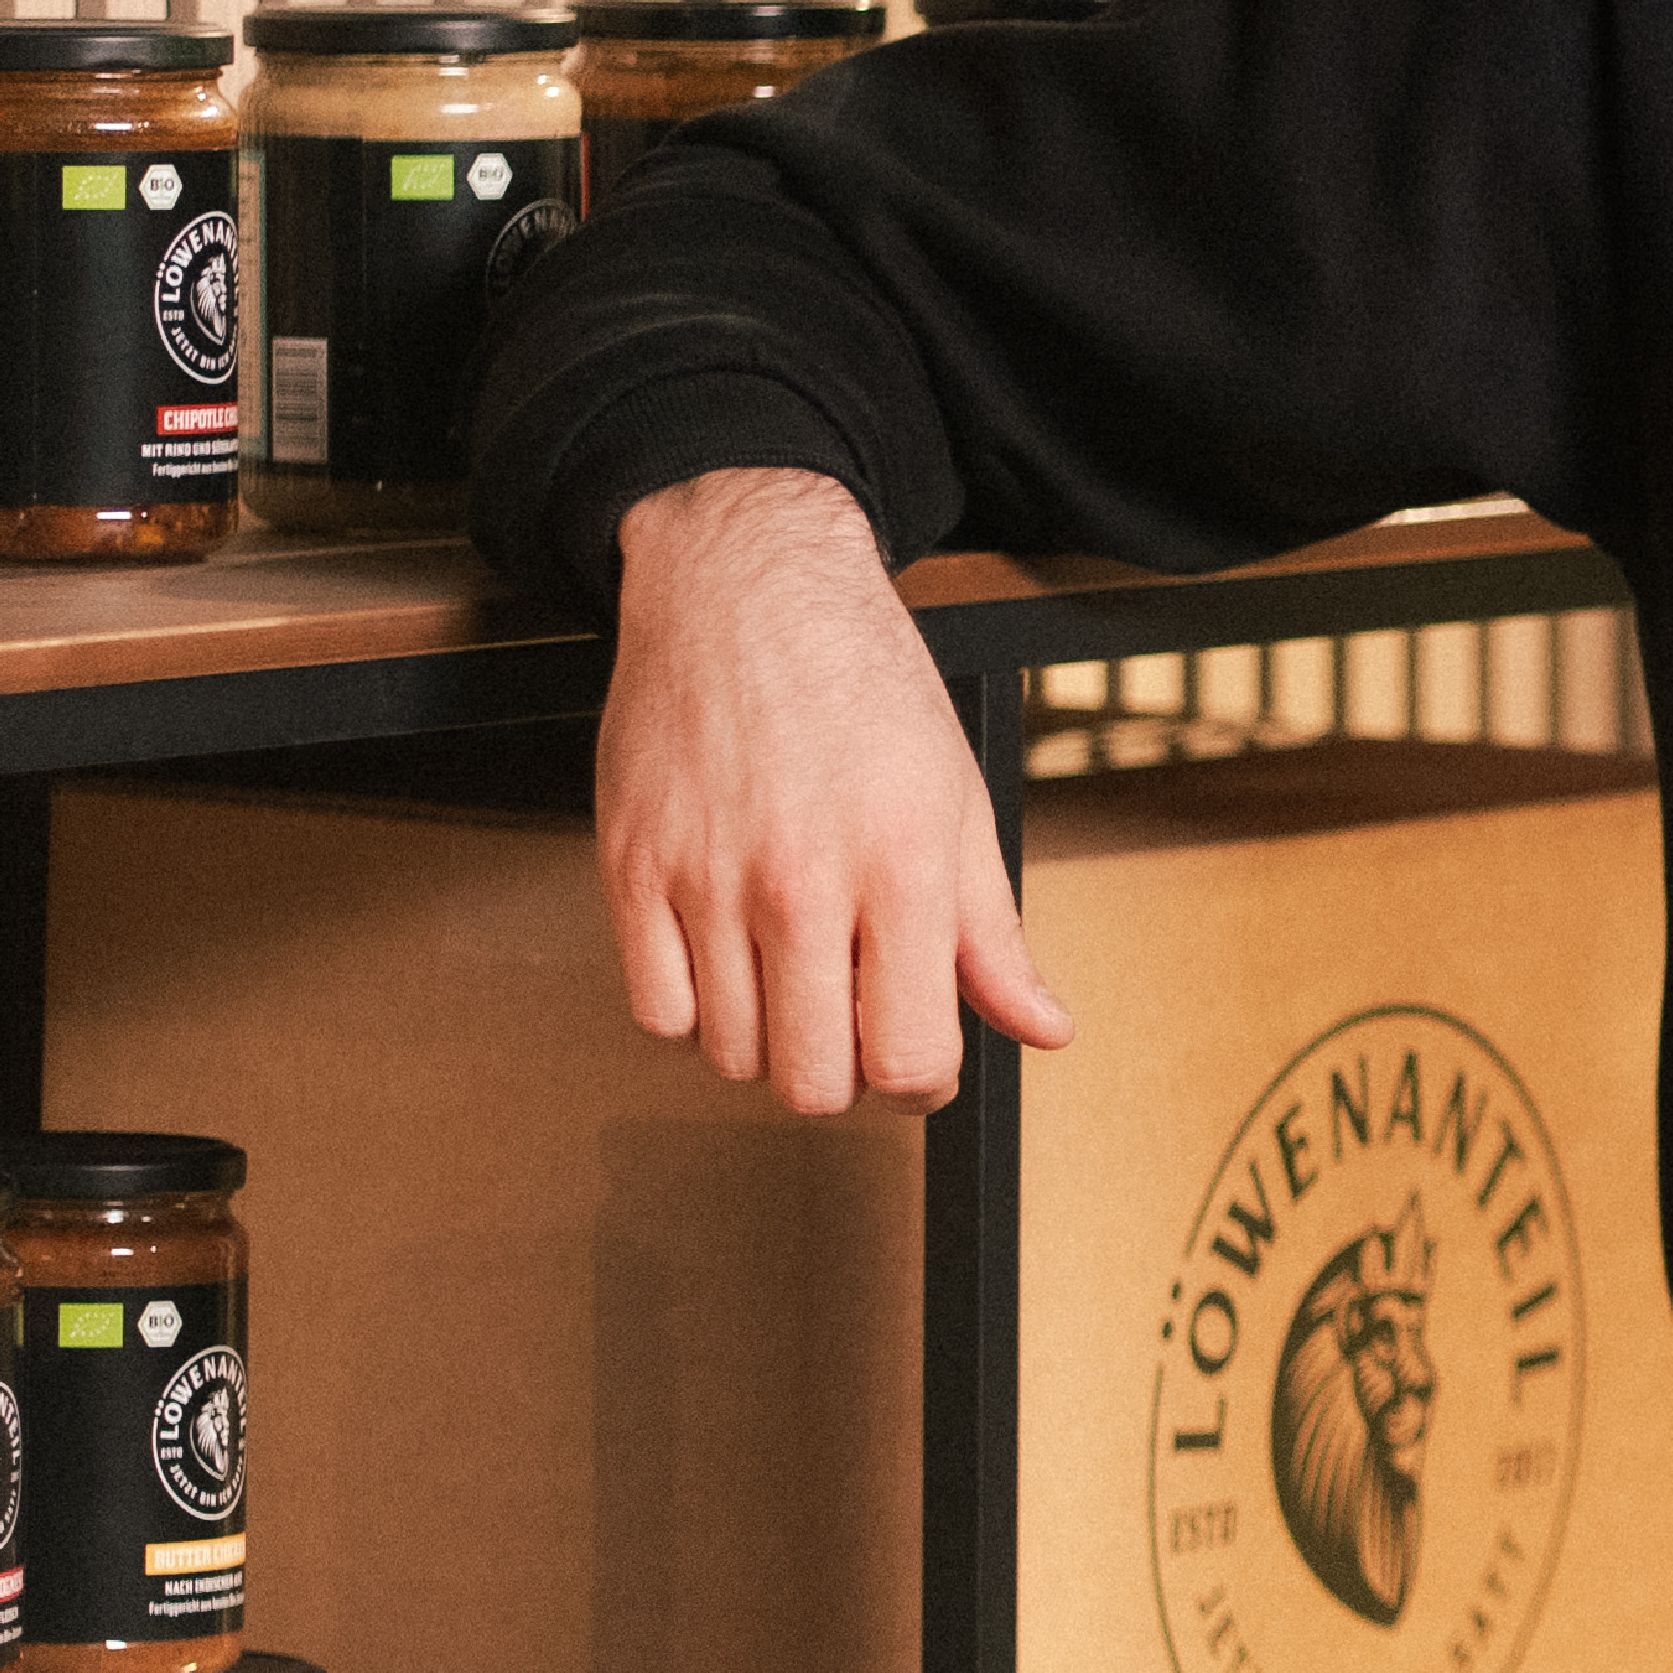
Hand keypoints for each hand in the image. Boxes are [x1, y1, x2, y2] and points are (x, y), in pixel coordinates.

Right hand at [595, 468, 1073, 1114]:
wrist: (747, 590)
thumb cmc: (863, 684)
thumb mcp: (959, 802)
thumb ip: (994, 932)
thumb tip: (1043, 1029)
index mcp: (899, 869)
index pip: (907, 1058)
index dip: (922, 1082)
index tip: (919, 1057)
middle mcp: (797, 882)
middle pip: (809, 1080)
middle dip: (843, 1076)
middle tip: (854, 1027)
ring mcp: (703, 879)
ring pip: (729, 1055)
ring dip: (768, 1043)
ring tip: (795, 979)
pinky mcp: (629, 867)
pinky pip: (653, 1011)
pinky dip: (691, 1012)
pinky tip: (727, 964)